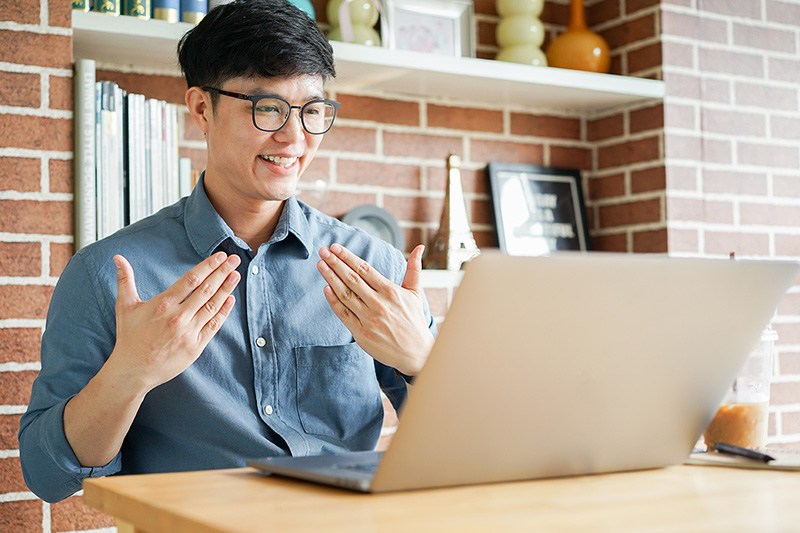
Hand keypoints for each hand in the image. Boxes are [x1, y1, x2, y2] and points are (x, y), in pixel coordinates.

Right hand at [108, 252, 240, 391]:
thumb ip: (125, 280)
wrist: (133, 370)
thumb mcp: (125, 306)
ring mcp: (188, 332)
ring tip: (236, 275)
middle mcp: (178, 317)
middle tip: (235, 259)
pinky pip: (213, 325)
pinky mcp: (195, 346)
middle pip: (206, 290)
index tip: (219, 256)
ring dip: (226, 289)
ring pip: (212, 306)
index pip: (191, 279)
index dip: (208, 266)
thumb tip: (118, 257)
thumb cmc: (129, 337)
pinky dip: (223, 312)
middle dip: (222, 272)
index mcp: (163, 304)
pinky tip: (231, 300)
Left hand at [317, 243, 433, 375]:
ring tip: (321, 265)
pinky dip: (333, 301)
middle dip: (335, 263)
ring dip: (331, 278)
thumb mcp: (415, 292)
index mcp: (390, 291)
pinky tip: (326, 288)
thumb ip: (414, 268)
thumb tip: (419, 247)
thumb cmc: (414, 320)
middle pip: (352, 279)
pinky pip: (344, 314)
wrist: (415, 353)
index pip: (365, 269)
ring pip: (345, 294)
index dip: (348, 257)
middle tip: (323, 251)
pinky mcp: (361, 333)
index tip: (336, 248)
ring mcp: (368, 319)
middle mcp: (378, 303)